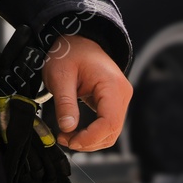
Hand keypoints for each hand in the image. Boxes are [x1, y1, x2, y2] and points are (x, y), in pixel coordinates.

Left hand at [41, 35, 131, 151]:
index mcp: (112, 85)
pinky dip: (92, 133)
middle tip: (63, 138)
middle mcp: (122, 93)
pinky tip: (75, 130)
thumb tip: (68, 127)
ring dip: (90, 140)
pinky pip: (107, 125)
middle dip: (88, 141)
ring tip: (67, 135)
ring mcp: (120, 98)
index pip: (109, 122)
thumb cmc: (69, 53)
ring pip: (111, 132)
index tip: (69, 140)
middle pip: (112, 131)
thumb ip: (65, 102)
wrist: (76, 40)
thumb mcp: (60, 76)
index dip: (90, 138)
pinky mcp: (114, 102)